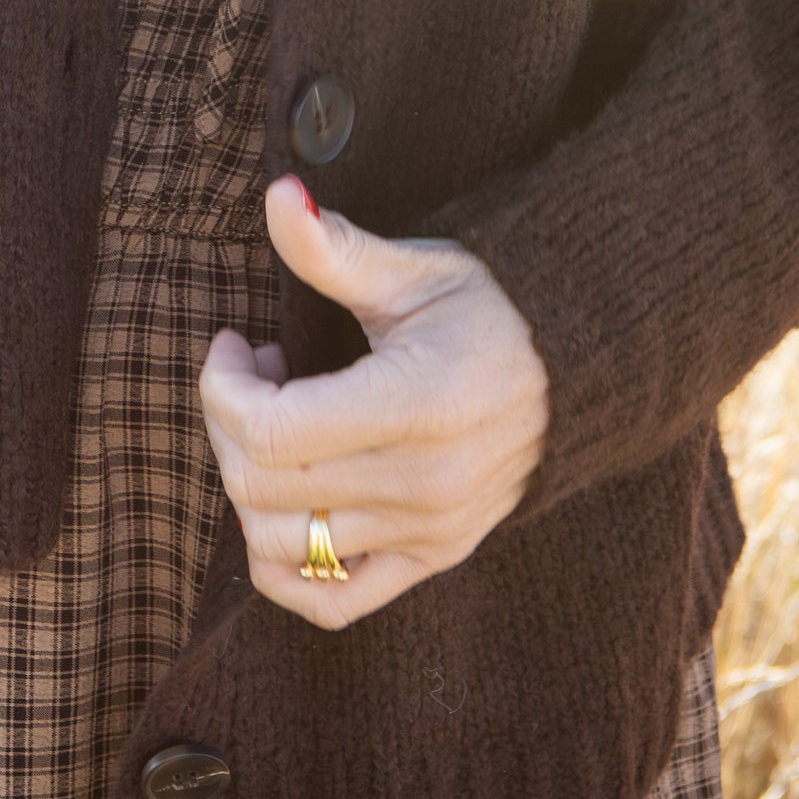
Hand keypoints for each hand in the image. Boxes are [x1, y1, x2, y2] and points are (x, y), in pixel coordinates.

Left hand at [198, 175, 548, 628]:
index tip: (233, 343)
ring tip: (277, 423)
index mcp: (418, 407)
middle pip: (262, 490)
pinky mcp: (432, 559)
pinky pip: (332, 600)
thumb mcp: (413, 270)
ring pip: (282, 546)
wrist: (575, 368)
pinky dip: (282, 568)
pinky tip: (280, 505)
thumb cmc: (487, 307)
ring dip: (249, 485)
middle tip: (252, 372)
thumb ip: (334, 247)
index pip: (272, 433)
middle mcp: (423, 486)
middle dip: (228, 425)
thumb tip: (277, 197)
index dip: (222, 388)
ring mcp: (429, 533)